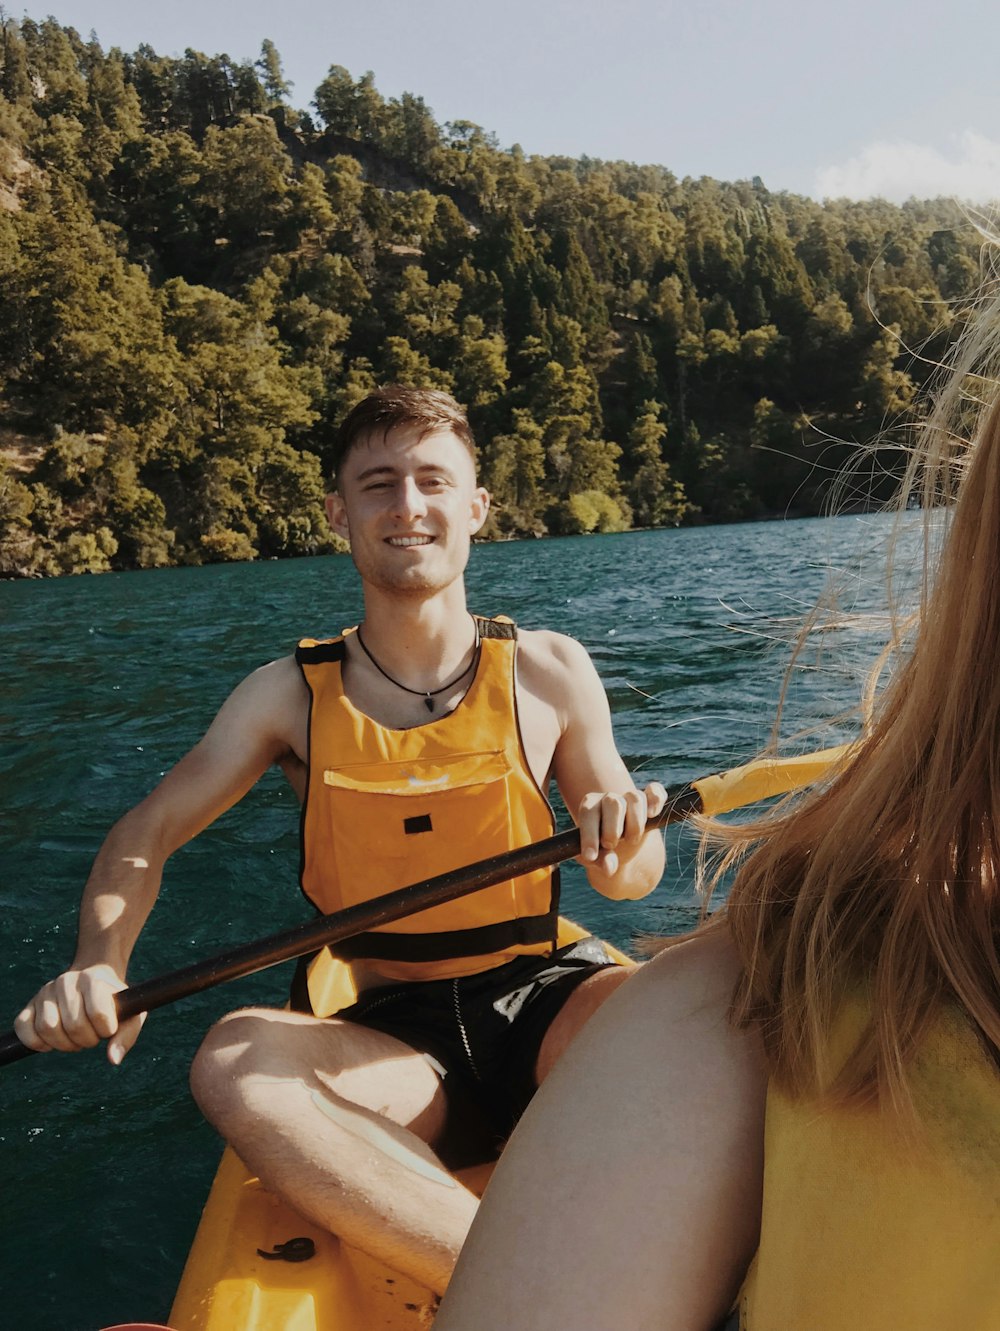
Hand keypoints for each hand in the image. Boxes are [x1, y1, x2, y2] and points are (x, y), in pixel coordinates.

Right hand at [14, 964, 145, 1064]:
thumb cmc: (113, 1003)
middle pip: (73, 1025)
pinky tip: (49, 1044)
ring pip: (47, 1027)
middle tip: (91, 1036)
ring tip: (74, 1038)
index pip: (99, 1013)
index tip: (109, 1028)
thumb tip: (113, 1059)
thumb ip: (126, 1036)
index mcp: (93, 980)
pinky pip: (23, 1027)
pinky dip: (35, 1042)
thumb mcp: (129, 1014)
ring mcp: (46, 992)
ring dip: (63, 1044)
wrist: (95, 982)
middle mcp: (67, 981)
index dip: (106, 1029)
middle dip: (86, 1040)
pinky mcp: (30, 1005)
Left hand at [576, 782, 668, 875]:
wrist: (621, 850)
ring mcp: (629, 797)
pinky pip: (655, 790)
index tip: (591, 857)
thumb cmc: (602, 852)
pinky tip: (653, 814)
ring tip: (632, 840)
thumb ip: (600, 862)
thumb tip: (609, 868)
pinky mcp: (648, 800)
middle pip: (614, 803)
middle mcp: (608, 798)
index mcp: (589, 807)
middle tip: (612, 845)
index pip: (589, 814)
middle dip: (613, 830)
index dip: (589, 835)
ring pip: (635, 798)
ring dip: (636, 824)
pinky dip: (656, 800)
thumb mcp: (596, 860)